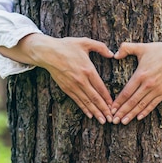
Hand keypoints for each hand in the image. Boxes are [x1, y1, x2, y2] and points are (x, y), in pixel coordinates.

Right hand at [0, 34, 114, 123]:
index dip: (108, 98)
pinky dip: (84, 108)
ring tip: (102, 121)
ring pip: (86, 102)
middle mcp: (81, 80)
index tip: (114, 106)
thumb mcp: (85, 42)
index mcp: (88, 69)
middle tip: (111, 119)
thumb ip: (100, 47)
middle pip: (95, 98)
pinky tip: (90, 114)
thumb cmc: (66, 46)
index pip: (101, 87)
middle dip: (104, 109)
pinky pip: (77, 100)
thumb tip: (112, 54)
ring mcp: (73, 85)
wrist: (47, 52)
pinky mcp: (66, 88)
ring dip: (95, 112)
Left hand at [111, 34, 161, 124]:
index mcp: (141, 74)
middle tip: (113, 120)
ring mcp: (157, 90)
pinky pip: (153, 104)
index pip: (126, 92)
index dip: (118, 102)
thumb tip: (114, 54)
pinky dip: (145, 111)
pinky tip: (138, 117)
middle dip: (122, 112)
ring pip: (142, 105)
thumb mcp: (142, 47)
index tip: (111, 109)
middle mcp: (148, 84)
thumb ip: (126, 48)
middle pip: (132, 102)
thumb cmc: (160, 50)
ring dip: (132, 114)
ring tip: (123, 122)